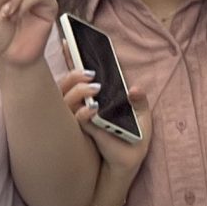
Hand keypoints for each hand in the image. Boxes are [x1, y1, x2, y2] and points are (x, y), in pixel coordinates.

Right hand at [59, 66, 152, 186]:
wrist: (127, 165)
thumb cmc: (132, 139)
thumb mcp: (141, 116)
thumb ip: (139, 100)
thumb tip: (134, 88)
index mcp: (92, 98)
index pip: (76, 76)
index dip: (69, 57)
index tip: (68, 41)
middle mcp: (80, 107)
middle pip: (65, 85)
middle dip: (74, 75)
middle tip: (90, 74)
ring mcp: (77, 120)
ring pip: (65, 100)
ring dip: (79, 91)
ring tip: (95, 89)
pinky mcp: (80, 135)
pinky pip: (74, 120)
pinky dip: (83, 113)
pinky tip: (93, 109)